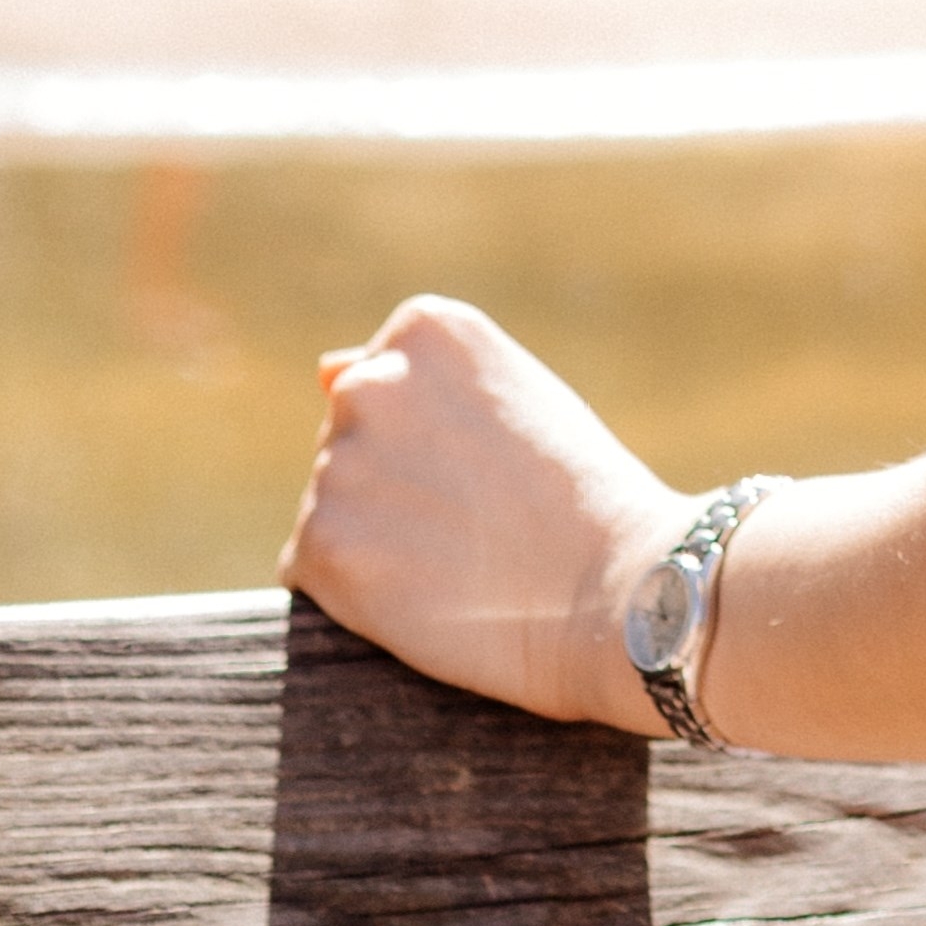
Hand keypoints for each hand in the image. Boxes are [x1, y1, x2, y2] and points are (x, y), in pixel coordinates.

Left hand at [282, 294, 685, 730]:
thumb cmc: (582, 496)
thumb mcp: (516, 397)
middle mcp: (369, 382)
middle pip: (351, 443)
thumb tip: (324, 371)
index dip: (436, 444)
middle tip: (476, 525)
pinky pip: (310, 569)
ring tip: (458, 564)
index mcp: (424, 328)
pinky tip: (423, 597)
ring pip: (332, 507)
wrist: (616, 589)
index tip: (489, 472)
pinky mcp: (320, 543)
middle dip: (396, 487)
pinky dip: (353, 592)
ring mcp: (338, 463)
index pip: (385, 384)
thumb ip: (423, 380)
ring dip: (374, 540)